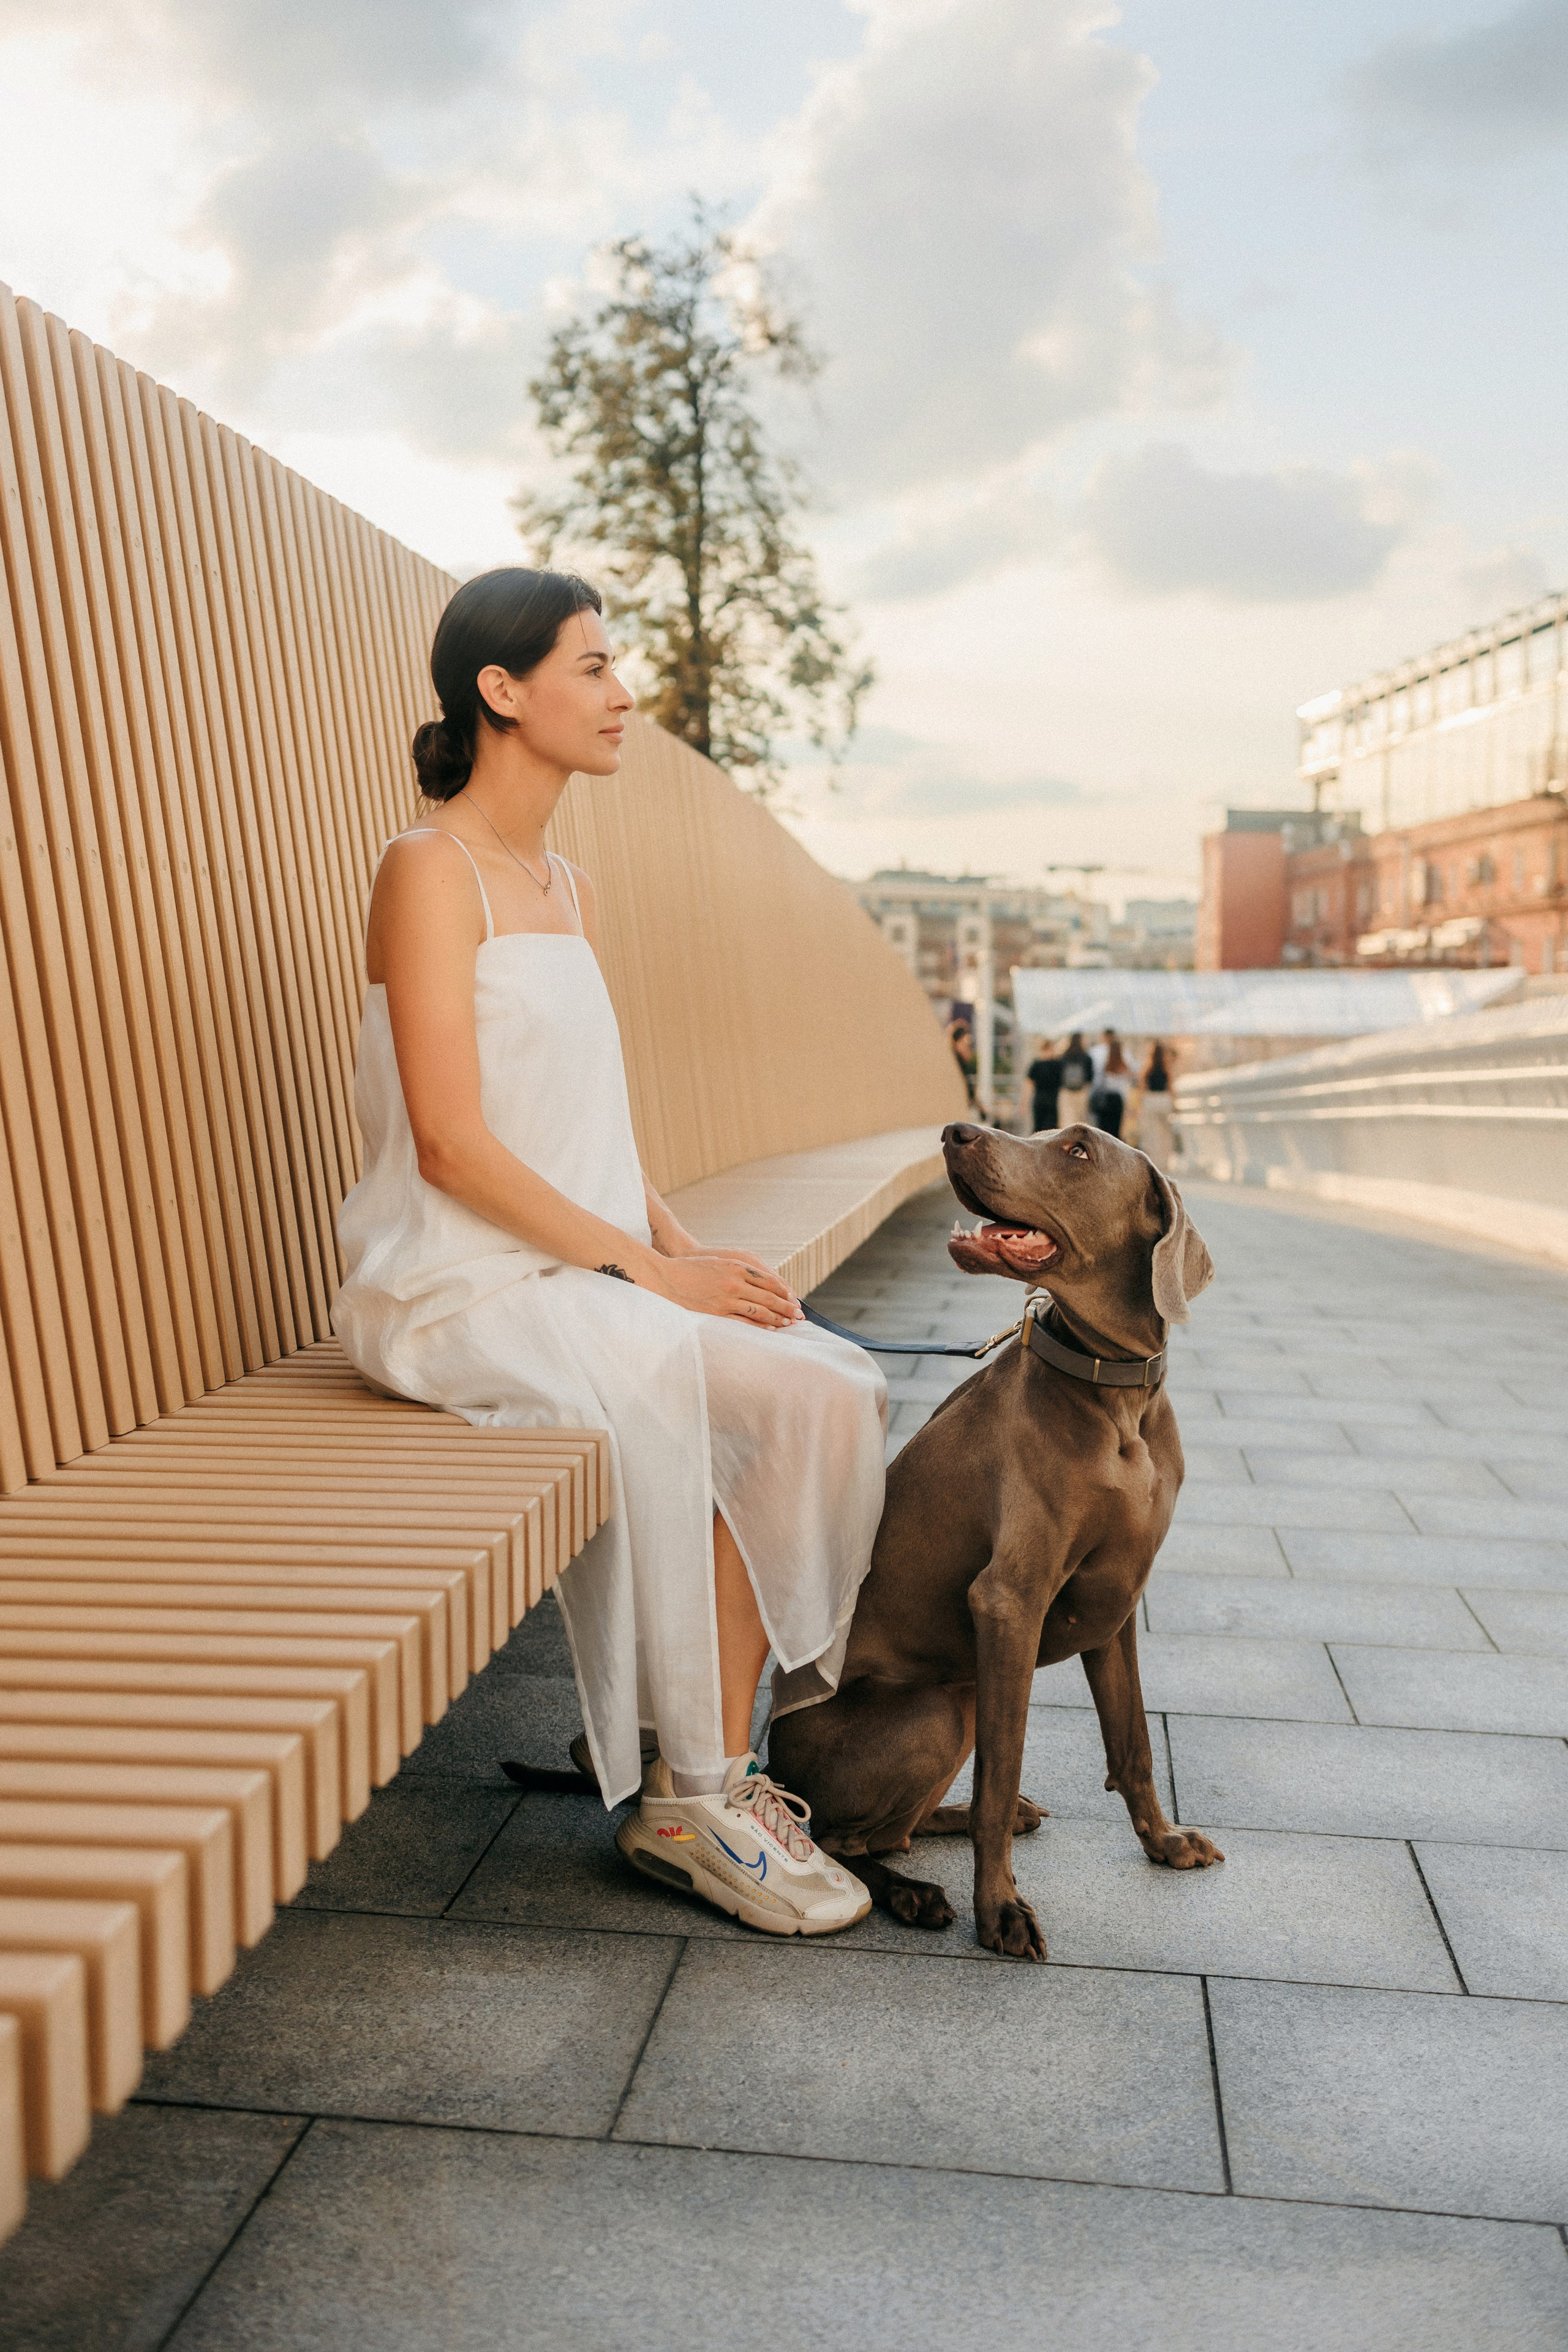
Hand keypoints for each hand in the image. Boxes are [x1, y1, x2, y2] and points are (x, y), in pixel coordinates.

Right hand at [645, 1251, 800, 1327]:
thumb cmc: (693, 1268)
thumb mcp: (721, 1263)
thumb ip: (741, 1271)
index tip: (794, 1299)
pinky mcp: (717, 1313)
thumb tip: (763, 1283)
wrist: (667, 1277)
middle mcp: (735, 1282)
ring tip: (789, 1323)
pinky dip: (759, 1326)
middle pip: (769, 1297)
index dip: (784, 1292)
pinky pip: (743, 1321)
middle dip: (786, 1307)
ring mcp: (726, 1299)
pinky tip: (769, 1329)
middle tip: (799, 1315)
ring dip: (777, 1318)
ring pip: (759, 1310)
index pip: (769, 1280)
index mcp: (737, 1267)